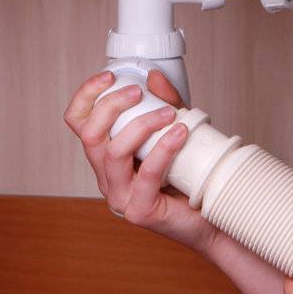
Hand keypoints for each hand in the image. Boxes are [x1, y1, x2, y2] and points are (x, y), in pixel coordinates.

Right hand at [63, 68, 216, 254]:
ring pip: (114, 153)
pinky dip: (163, 148)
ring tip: (168, 113)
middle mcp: (107, 177)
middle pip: (90, 135)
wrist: (212, 216)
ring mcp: (121, 196)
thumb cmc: (189, 176)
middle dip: (112, 105)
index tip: (110, 77)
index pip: (79, 124)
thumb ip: (164, 105)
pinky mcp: (140, 211)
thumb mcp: (175, 131)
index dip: (86, 96)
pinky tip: (180, 133)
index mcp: (107, 157)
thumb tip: (155, 77)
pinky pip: (146, 174)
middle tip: (139, 92)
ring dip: (141, 125)